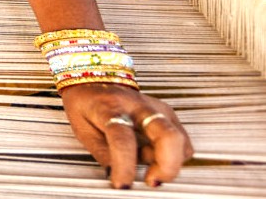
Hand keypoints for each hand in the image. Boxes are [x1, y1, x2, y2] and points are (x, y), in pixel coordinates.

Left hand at [61, 83, 192, 188]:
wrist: (94, 78)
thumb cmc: (86, 104)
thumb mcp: (83, 129)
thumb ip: (102, 154)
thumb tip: (118, 177)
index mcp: (111, 108)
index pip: (123, 139)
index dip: (125, 166)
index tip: (122, 185)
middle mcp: (139, 106)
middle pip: (168, 135)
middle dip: (167, 166)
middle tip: (152, 181)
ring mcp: (157, 108)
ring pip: (180, 140)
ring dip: (169, 162)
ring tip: (146, 163)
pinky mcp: (168, 113)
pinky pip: (182, 141)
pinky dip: (174, 155)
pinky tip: (154, 154)